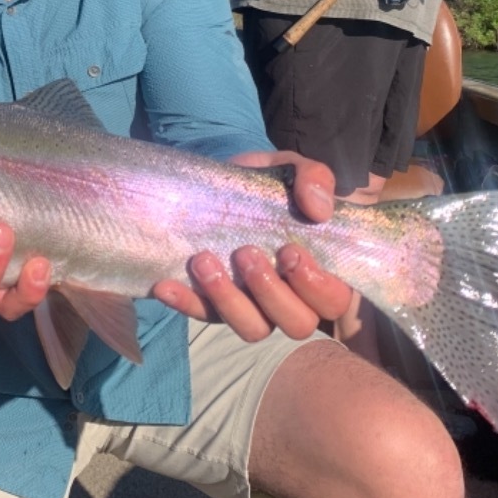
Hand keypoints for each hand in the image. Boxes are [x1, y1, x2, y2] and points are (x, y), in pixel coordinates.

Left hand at [153, 150, 352, 341]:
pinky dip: (185, 303)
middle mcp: (291, 297)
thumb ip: (314, 177)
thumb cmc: (273, 184)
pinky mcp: (216, 304)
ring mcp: (253, 305)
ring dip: (228, 300)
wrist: (229, 182)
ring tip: (205, 261)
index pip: (331, 300)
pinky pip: (204, 316)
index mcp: (320, 270)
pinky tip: (166, 285)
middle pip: (296, 323)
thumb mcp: (293, 169)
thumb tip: (318, 209)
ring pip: (253, 328)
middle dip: (270, 292)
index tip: (289, 250)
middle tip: (245, 253)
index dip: (315, 285)